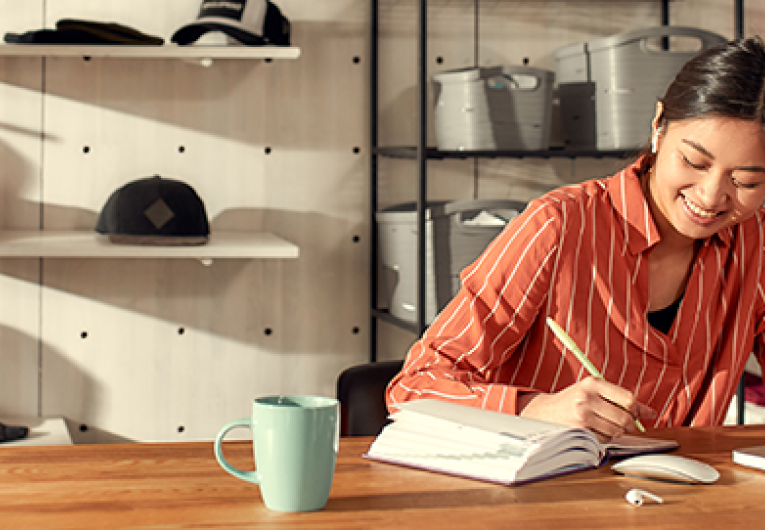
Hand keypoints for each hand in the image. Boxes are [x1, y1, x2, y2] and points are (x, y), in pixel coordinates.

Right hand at [518, 377, 656, 441]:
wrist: (545, 411)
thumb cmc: (573, 399)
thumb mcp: (594, 391)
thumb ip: (622, 399)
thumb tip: (650, 412)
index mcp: (593, 383)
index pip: (628, 399)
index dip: (635, 409)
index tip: (634, 413)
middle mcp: (587, 398)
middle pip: (624, 418)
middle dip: (629, 424)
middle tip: (624, 423)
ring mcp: (582, 415)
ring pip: (616, 431)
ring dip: (616, 432)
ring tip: (606, 424)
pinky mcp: (579, 430)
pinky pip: (605, 439)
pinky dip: (606, 437)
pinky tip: (596, 430)